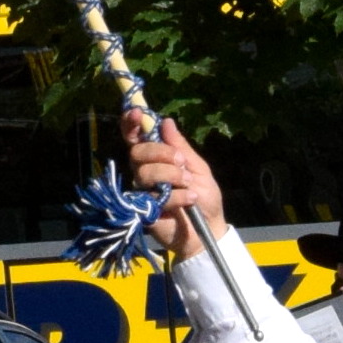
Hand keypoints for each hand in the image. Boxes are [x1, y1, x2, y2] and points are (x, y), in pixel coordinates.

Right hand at [121, 115, 224, 258]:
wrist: (210, 229)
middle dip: (160, 153)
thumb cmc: (205, 198)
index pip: (136, 138)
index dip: (132, 124)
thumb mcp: (199, 169)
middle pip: (137, 152)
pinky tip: (190, 199)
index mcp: (156, 160)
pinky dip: (177, 196)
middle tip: (181, 162)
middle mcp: (145, 173)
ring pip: (144, 173)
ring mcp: (142, 192)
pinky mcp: (143, 211)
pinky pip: (155, 196)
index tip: (137, 113)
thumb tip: (166, 121)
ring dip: (171, 175)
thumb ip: (181, 147)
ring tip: (190, 184)